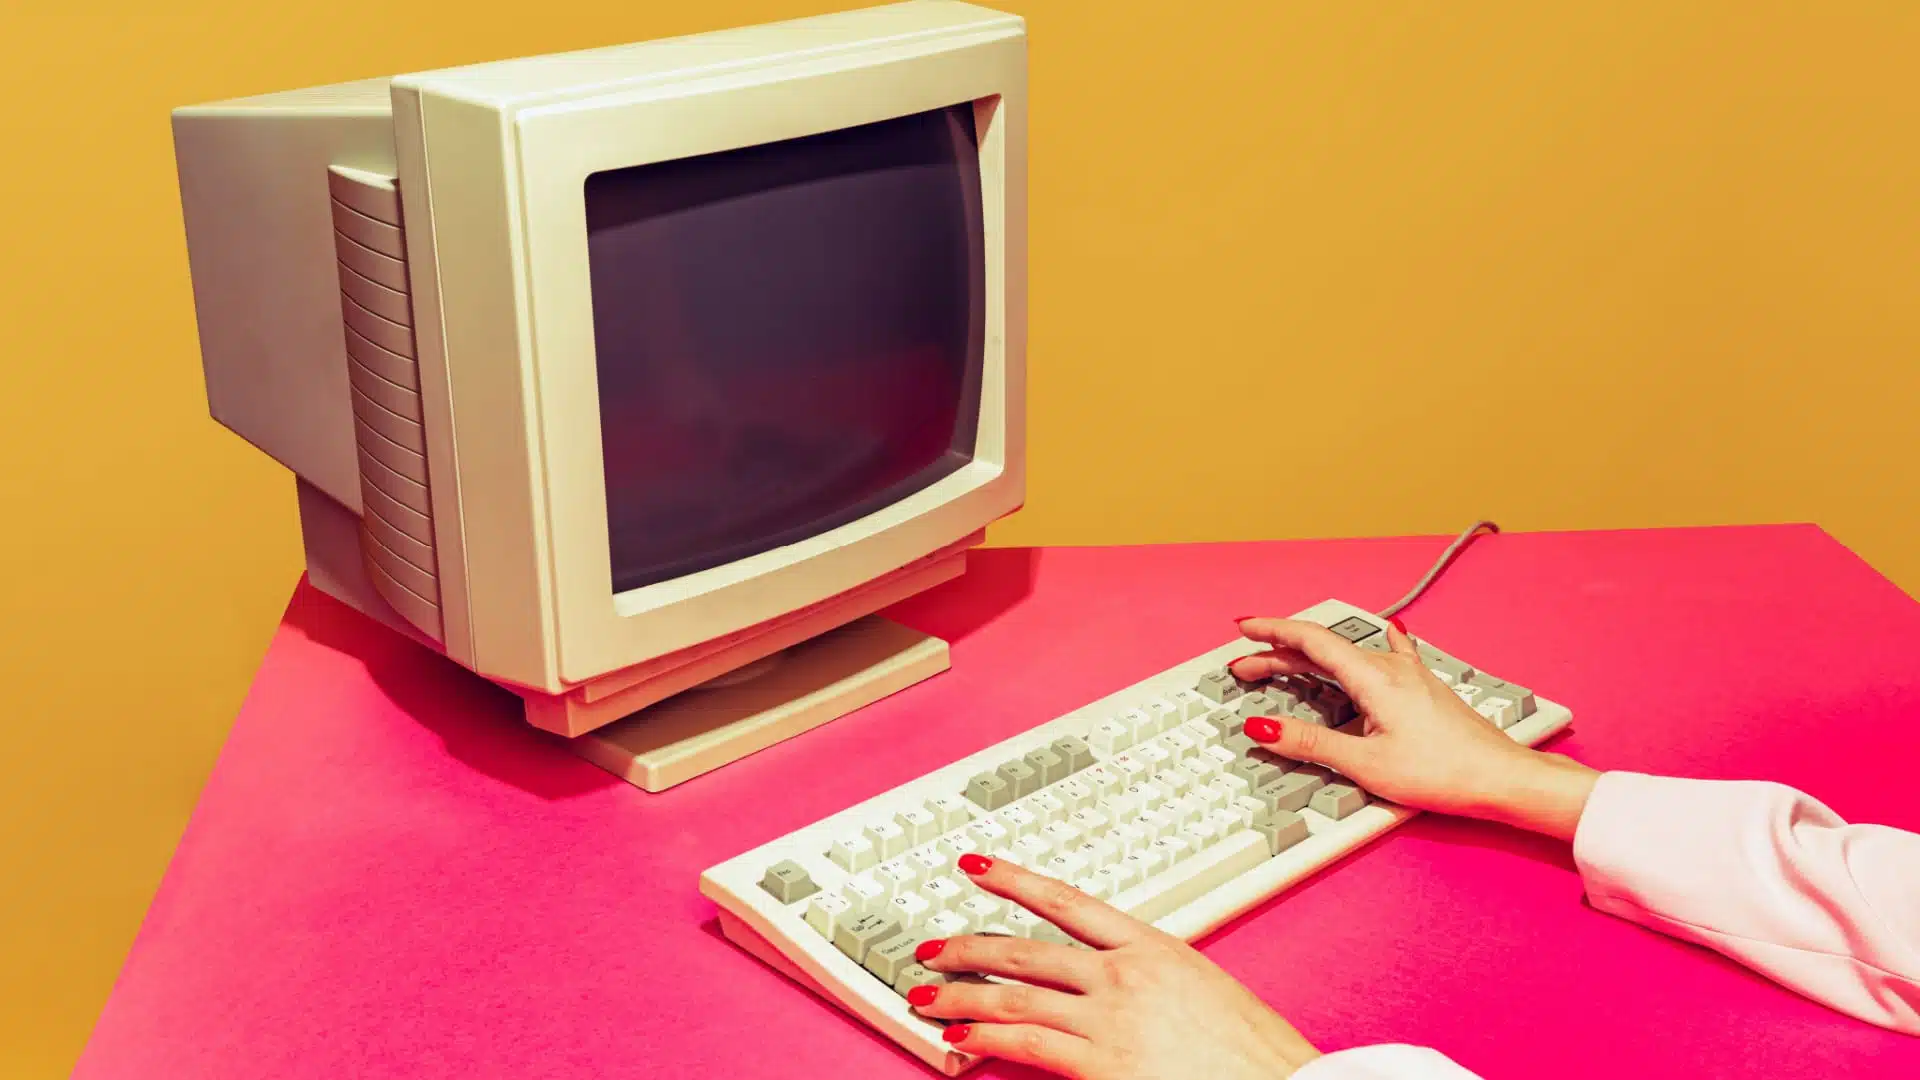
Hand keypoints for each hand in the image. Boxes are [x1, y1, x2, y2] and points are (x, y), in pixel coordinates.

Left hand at [909, 854, 1320, 1078]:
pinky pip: (1027, 1043)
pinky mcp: (1101, 1065)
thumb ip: (1151, 973)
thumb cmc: (1255, 1050)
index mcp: (1153, 945)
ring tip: (927, 994)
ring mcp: (1109, 1020)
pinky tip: (960, 1036)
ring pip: (1016, 995)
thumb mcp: (1203, 987)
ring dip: (962, 993)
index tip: (979, 866)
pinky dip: (987, 1036)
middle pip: (1026, 949)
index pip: (1066, 900)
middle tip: (932, 946)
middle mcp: (1124, 976)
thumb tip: (1114, 975)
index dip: (1014, 880)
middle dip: (969, 946)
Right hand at [1228, 617, 1597, 839]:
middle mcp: (1392, 668)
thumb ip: (1310, 744)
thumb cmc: (1445, 772)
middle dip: (1279, 655)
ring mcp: (1410, 677)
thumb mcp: (1365, 764)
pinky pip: (1385, 657)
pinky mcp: (1422, 690)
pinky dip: (1365, 649)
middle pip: (1323, 650)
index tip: (1243, 628)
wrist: (1501, 778)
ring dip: (1311, 659)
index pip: (1311, 640)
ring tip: (1285, 666)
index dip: (1272, 631)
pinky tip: (1387, 632)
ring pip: (1349, 656)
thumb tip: (1263, 730)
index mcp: (1374, 678)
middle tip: (1245, 667)